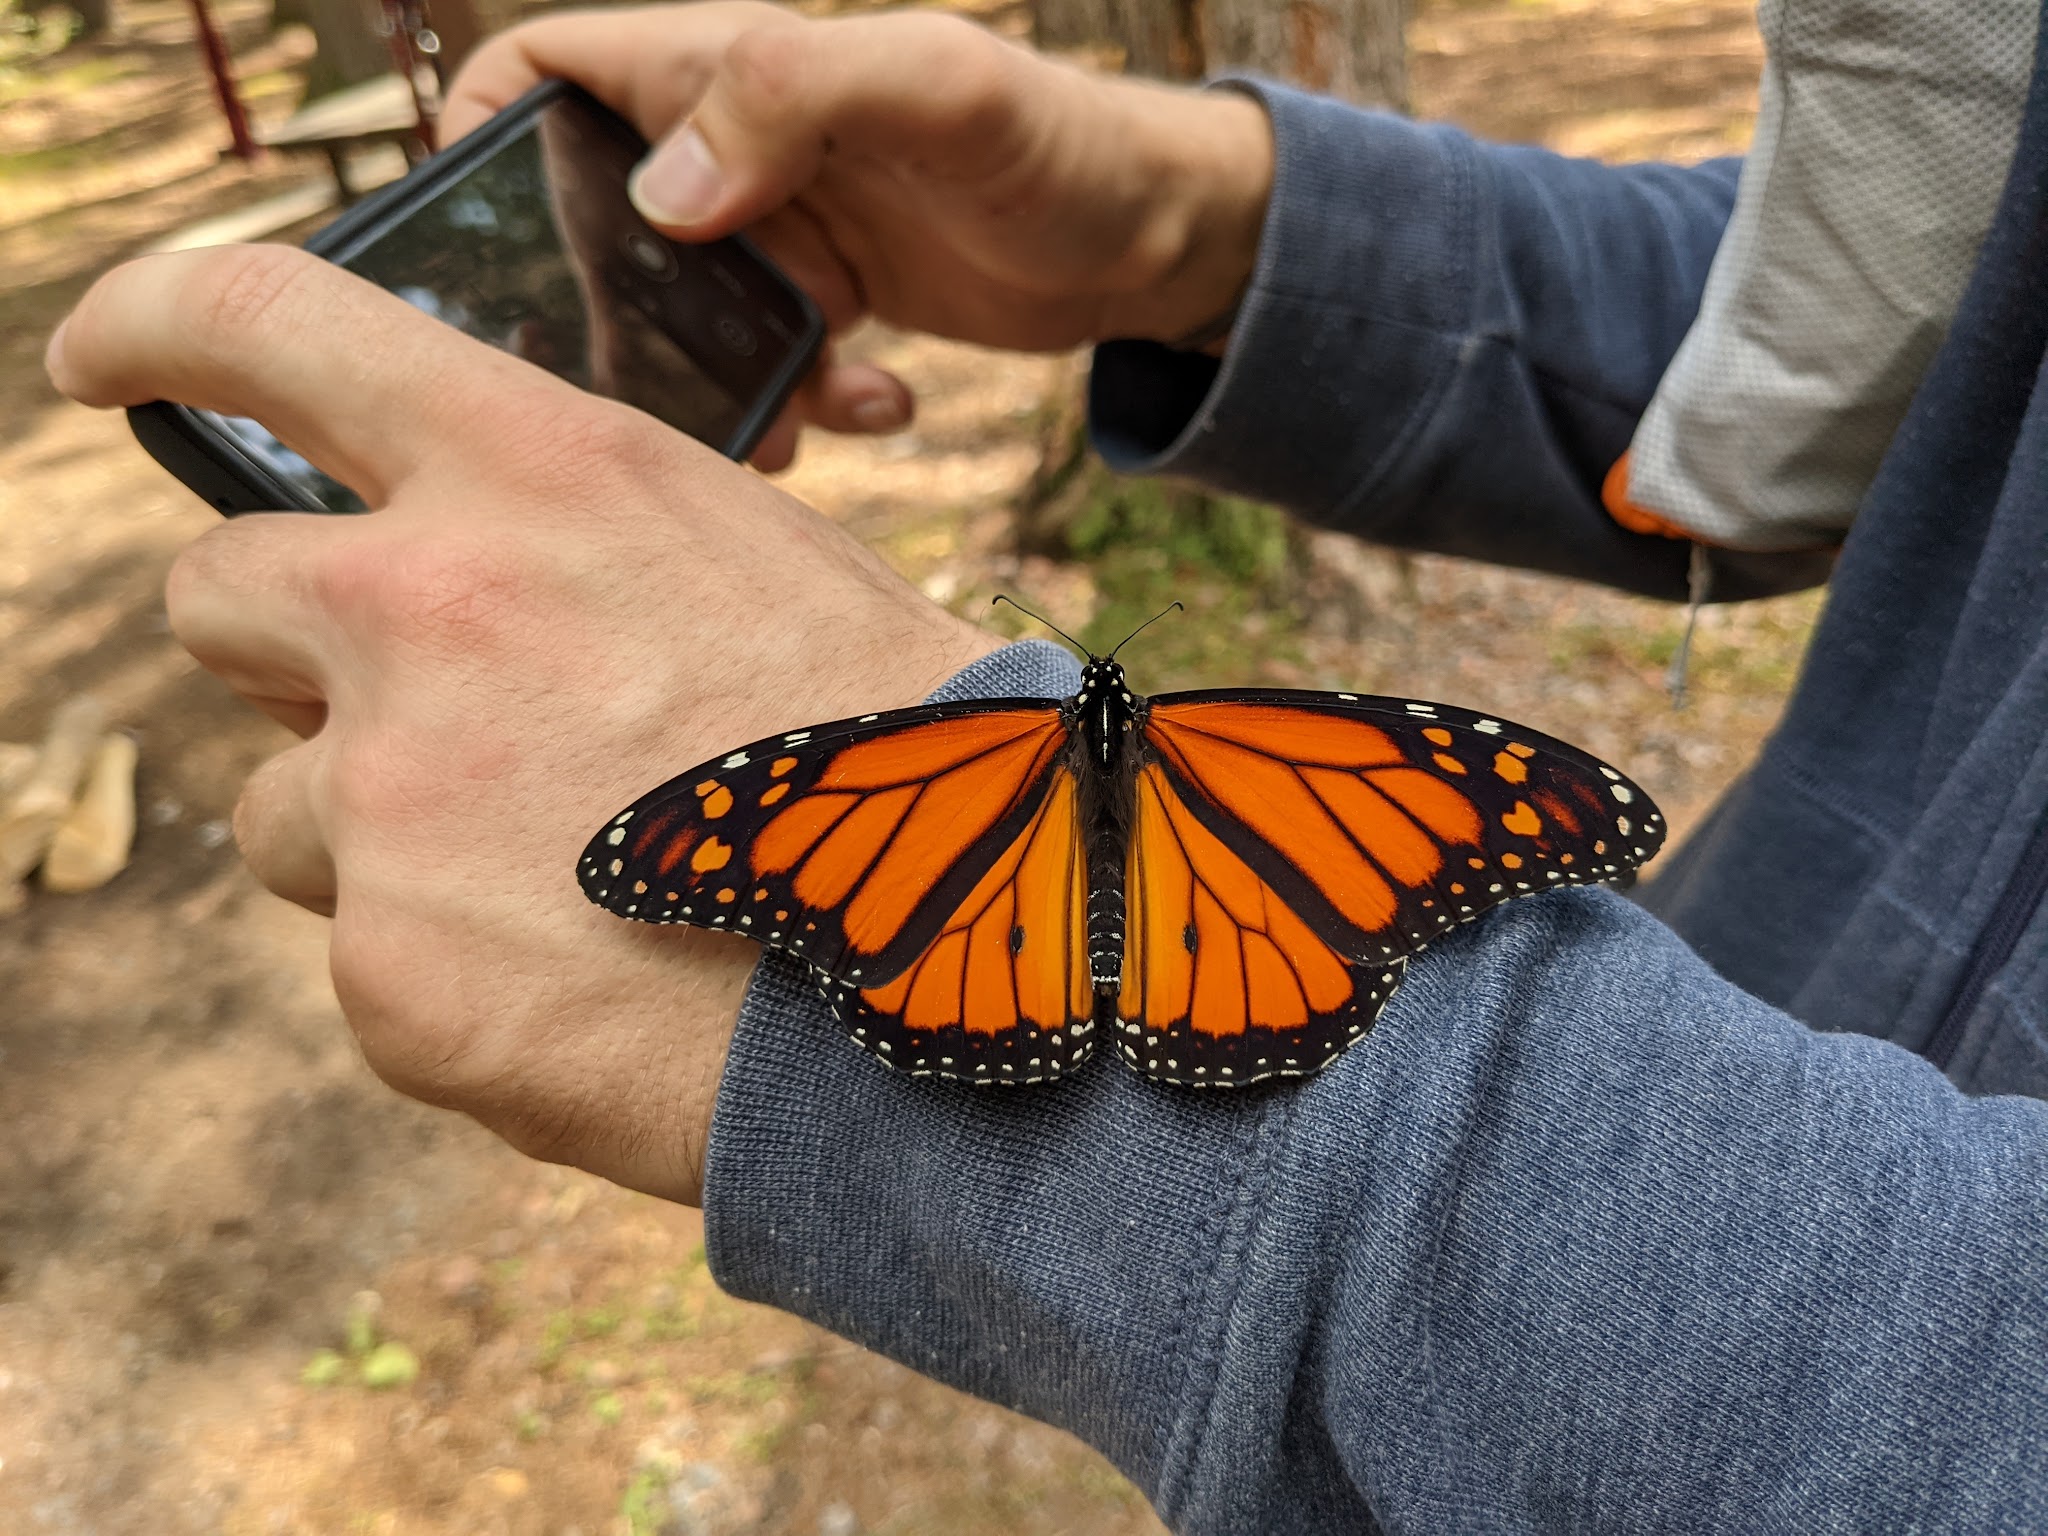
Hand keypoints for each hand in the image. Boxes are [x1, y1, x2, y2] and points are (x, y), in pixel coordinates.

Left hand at [47, 244, 999, 1202]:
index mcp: (538, 473)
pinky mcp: (390, 971)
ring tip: (560, 880)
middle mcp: (429, 611)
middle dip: (292, 654)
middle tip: (418, 716)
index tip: (106, 353)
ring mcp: (392, 799)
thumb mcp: (742, 564)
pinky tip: (589, 981)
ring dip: (378, 832)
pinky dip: (450, 965)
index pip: (262, 323)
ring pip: (281, 805)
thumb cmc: (893, 748)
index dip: (151, 315)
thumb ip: (564, 539)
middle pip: (220, 595)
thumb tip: (447, 570)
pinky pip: (364, 950)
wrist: (969, 962)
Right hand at [442, 2, 1273, 466]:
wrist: (1154, 239)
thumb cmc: (1060, 140)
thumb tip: (663, 190)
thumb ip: (795, 99)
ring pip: (678, 317)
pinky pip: (767, 366)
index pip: (544, 71)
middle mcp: (734, 145)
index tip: (477, 240)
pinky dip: (805, 403)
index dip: (484, 135)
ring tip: (793, 422)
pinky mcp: (824, 301)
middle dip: (609, 314)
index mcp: (725, 66)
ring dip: (717, 384)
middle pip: (594, 224)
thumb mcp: (937, 92)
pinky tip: (878, 402)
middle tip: (649, 392)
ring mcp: (777, 229)